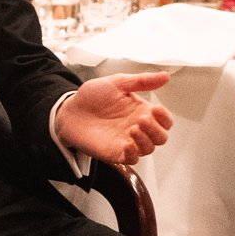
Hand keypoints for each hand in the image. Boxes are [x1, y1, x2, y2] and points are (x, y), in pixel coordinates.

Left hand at [54, 72, 172, 169]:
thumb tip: (165, 76)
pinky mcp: (115, 152)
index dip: (165, 117)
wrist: (69, 110)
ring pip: (149, 148)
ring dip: (146, 140)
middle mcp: (137, 127)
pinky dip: (134, 153)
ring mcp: (127, 140)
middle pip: (161, 137)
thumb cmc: (92, 97)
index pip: (164, 120)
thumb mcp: (118, 82)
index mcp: (140, 111)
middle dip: (157, 129)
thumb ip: (142, 81)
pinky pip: (132, 159)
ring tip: (133, 128)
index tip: (157, 109)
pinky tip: (127, 143)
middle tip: (143, 119)